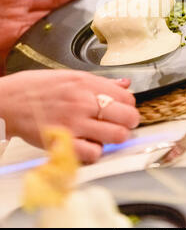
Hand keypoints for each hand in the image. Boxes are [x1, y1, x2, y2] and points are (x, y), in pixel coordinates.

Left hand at [0, 0, 88, 60]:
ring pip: (46, 19)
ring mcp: (15, 22)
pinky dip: (48, 38)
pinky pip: (34, 38)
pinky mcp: (11, 40)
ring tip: (82, 21)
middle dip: (69, 3)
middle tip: (89, 6)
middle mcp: (18, 4)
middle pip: (50, 2)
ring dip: (62, 20)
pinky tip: (61, 39)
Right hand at [0, 71, 139, 162]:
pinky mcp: (63, 142)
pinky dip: (95, 152)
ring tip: (106, 136)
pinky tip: (88, 146)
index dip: (128, 105)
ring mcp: (75, 123)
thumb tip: (125, 84)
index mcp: (86, 83)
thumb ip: (100, 82)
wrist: (8, 101)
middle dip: (129, 123)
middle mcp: (84, 101)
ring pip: (116, 136)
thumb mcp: (70, 75)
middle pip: (127, 116)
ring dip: (115, 138)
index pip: (127, 97)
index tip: (123, 109)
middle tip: (121, 125)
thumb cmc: (36, 88)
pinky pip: (93, 153)